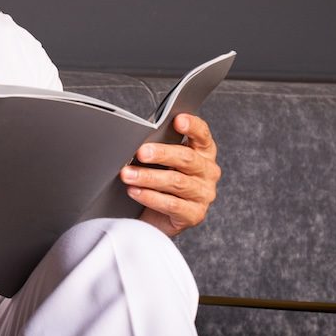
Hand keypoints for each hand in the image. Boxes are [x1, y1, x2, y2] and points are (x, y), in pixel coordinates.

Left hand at [119, 114, 220, 237]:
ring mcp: (203, 194)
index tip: (178, 120)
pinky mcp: (194, 214)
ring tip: (128, 174)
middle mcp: (208, 171)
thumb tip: (137, 136)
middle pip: (187, 158)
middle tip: (141, 152)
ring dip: (148, 177)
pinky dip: (149, 197)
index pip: (202, 134)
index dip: (192, 126)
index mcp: (203, 151)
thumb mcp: (161, 158)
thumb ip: (157, 144)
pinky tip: (134, 191)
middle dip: (161, 154)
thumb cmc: (161, 177)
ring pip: (176, 182)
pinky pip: (171, 204)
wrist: (160, 214)